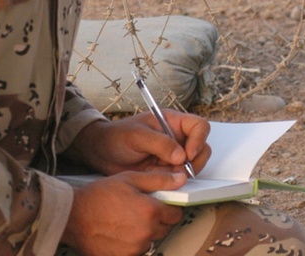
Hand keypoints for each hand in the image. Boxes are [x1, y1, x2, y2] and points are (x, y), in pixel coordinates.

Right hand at [61, 170, 185, 255]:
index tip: (159, 205)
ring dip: (145, 232)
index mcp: (150, 211)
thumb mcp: (129, 179)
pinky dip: (133, 244)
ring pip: (152, 240)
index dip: (168, 207)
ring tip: (126, 221)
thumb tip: (180, 179)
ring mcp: (135, 248)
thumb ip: (158, 179)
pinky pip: (138, 251)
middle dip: (157, 219)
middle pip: (165, 228)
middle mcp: (146, 232)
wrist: (73, 216)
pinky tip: (120, 233)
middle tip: (138, 210)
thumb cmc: (98, 196)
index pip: (176, 214)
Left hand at [66, 111, 210, 175]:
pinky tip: (161, 181)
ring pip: (193, 165)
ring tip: (167, 175)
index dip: (199, 139)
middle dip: (196, 161)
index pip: (199, 126)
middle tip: (182, 170)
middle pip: (202, 147)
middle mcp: (176, 138)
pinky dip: (176, 182)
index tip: (188, 153)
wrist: (102, 153)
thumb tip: (181, 156)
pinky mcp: (167, 170)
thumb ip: (159, 143)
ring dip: (185, 173)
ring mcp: (173, 155)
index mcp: (172, 122)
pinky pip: (180, 177)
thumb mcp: (137, 135)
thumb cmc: (117, 136)